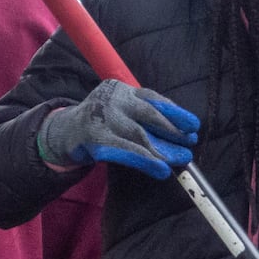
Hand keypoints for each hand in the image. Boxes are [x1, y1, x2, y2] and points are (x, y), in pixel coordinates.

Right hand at [38, 79, 198, 179]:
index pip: (153, 98)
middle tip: (191, 143)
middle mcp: (111, 99)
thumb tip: (182, 137)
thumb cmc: (102, 123)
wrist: (64, 133)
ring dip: (163, 150)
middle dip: (172, 131)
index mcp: (121, 89)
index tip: (194, 125)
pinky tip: (161, 169)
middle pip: (148, 114)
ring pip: (138, 135)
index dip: (175, 112)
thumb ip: (146, 119)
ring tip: (181, 160)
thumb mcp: (122, 113)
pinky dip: (145, 161)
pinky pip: (125, 151)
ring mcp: (101, 117)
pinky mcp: (94, 139)